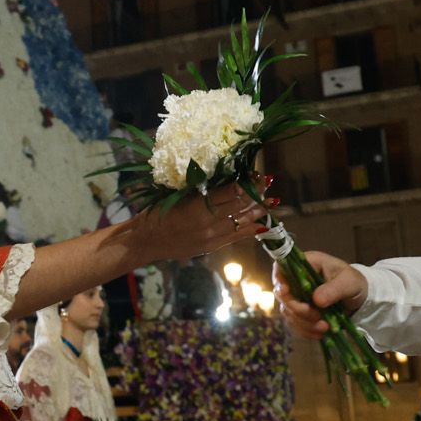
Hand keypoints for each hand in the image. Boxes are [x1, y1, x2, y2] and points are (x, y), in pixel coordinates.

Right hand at [136, 182, 273, 259]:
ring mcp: (212, 236)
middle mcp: (209, 221)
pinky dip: (251, 230)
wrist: (147, 240)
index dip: (248, 182)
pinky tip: (263, 225)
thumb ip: (202, 190)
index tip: (258, 174)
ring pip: (242, 221)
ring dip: (258, 210)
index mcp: (199, 205)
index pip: (232, 192)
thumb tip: (226, 180)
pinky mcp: (212, 246)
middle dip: (257, 193)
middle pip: (241, 205)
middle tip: (268, 182)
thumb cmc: (158, 212)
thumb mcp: (178, 195)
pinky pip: (236, 237)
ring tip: (272, 201)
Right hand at [273, 251, 367, 340]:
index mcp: (307, 264)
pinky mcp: (301, 313)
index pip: (282, 267)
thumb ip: (334, 289)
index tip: (286, 292)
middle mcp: (297, 280)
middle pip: (283, 295)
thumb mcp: (349, 282)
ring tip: (325, 327)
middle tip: (317, 317)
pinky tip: (321, 333)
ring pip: (288, 312)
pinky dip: (306, 331)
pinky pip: (296, 324)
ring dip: (304, 323)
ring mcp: (297, 297)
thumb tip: (316, 300)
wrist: (360, 298)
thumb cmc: (354, 282)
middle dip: (297, 309)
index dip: (279, 280)